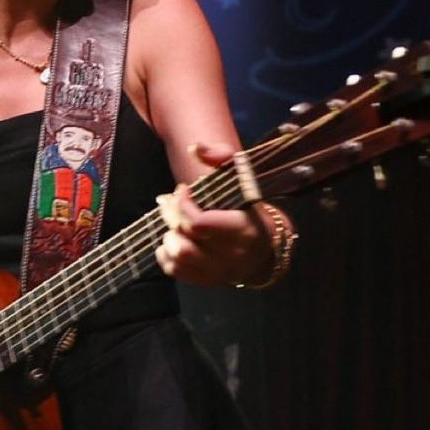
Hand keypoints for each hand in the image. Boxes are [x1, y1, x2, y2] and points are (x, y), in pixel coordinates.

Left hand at [154, 142, 275, 285]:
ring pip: (177, 255)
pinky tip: (174, 238)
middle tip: (172, 202)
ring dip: (169, 235)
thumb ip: (222, 157)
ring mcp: (217, 272)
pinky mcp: (205, 281)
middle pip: (185, 237)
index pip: (199, 223)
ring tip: (175, 223)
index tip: (184, 189)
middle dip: (172, 215)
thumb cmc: (248, 208)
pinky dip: (166, 253)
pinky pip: (174, 270)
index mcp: (241, 229)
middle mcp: (230, 256)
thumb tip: (194, 148)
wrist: (264, 250)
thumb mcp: (242, 177)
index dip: (183, 204)